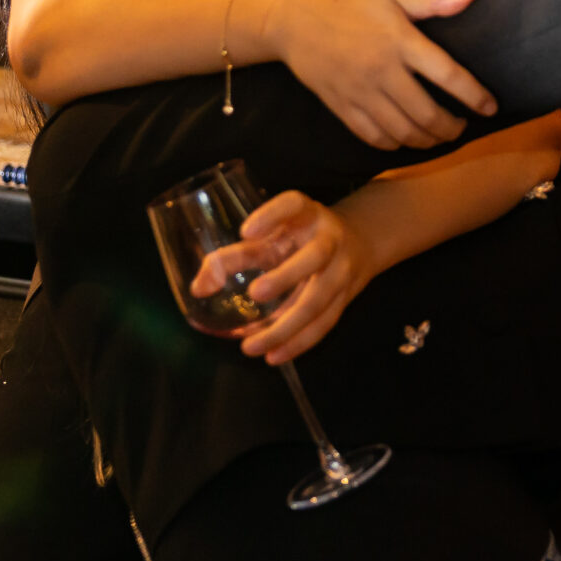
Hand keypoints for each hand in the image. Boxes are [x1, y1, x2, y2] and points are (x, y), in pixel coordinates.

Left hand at [190, 190, 376, 364]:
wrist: (361, 241)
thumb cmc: (303, 237)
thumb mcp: (275, 235)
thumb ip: (236, 256)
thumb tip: (198, 288)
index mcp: (308, 213)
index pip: (293, 204)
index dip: (271, 215)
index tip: (246, 231)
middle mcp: (328, 238)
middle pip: (314, 257)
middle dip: (286, 276)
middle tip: (254, 293)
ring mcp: (341, 269)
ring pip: (319, 300)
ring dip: (287, 326)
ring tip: (251, 346)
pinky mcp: (345, 297)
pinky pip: (324, 323)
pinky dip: (299, 343)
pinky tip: (274, 356)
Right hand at [260, 0, 494, 150]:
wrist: (295, 21)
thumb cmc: (350, 6)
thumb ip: (433, 2)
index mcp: (400, 41)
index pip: (447, 75)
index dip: (475, 96)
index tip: (491, 107)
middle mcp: (382, 70)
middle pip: (427, 114)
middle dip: (452, 128)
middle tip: (462, 127)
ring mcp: (360, 92)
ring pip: (403, 133)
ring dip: (428, 141)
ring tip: (439, 136)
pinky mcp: (342, 107)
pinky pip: (375, 137)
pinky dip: (396, 145)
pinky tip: (406, 139)